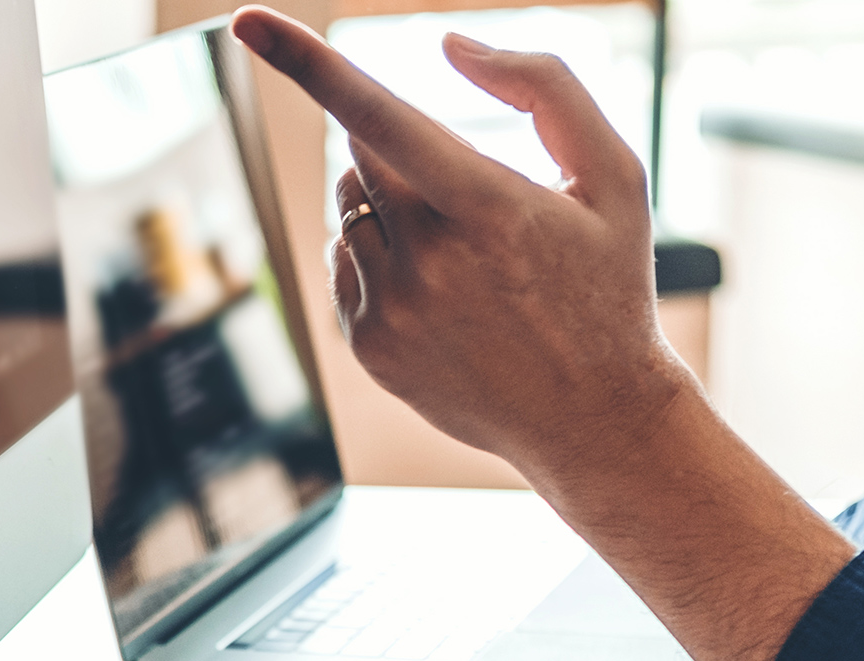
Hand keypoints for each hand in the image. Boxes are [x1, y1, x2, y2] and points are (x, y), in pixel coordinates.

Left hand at [231, 8, 686, 478]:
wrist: (592, 418)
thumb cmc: (605, 286)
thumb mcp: (614, 178)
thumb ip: (545, 88)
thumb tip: (449, 47)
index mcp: (488, 207)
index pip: (379, 117)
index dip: (309, 63)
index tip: (248, 20)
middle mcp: (429, 260)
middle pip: (364, 155)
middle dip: (403, 156)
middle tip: (468, 202)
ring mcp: (392, 309)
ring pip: (351, 209)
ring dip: (391, 208)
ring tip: (463, 260)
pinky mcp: (368, 346)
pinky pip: (345, 262)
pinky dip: (380, 258)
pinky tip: (441, 296)